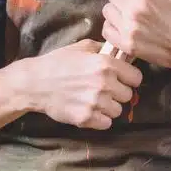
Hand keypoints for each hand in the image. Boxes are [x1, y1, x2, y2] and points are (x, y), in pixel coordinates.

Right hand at [21, 39, 142, 129]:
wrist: (34, 83)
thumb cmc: (57, 63)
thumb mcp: (81, 47)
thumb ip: (103, 48)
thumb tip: (119, 51)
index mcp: (105, 64)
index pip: (136, 78)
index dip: (129, 79)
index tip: (121, 80)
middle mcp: (104, 83)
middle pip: (128, 95)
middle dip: (118, 94)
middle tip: (103, 91)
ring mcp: (95, 102)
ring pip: (118, 111)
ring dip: (108, 108)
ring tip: (93, 101)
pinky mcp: (86, 118)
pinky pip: (106, 123)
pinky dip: (100, 120)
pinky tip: (89, 110)